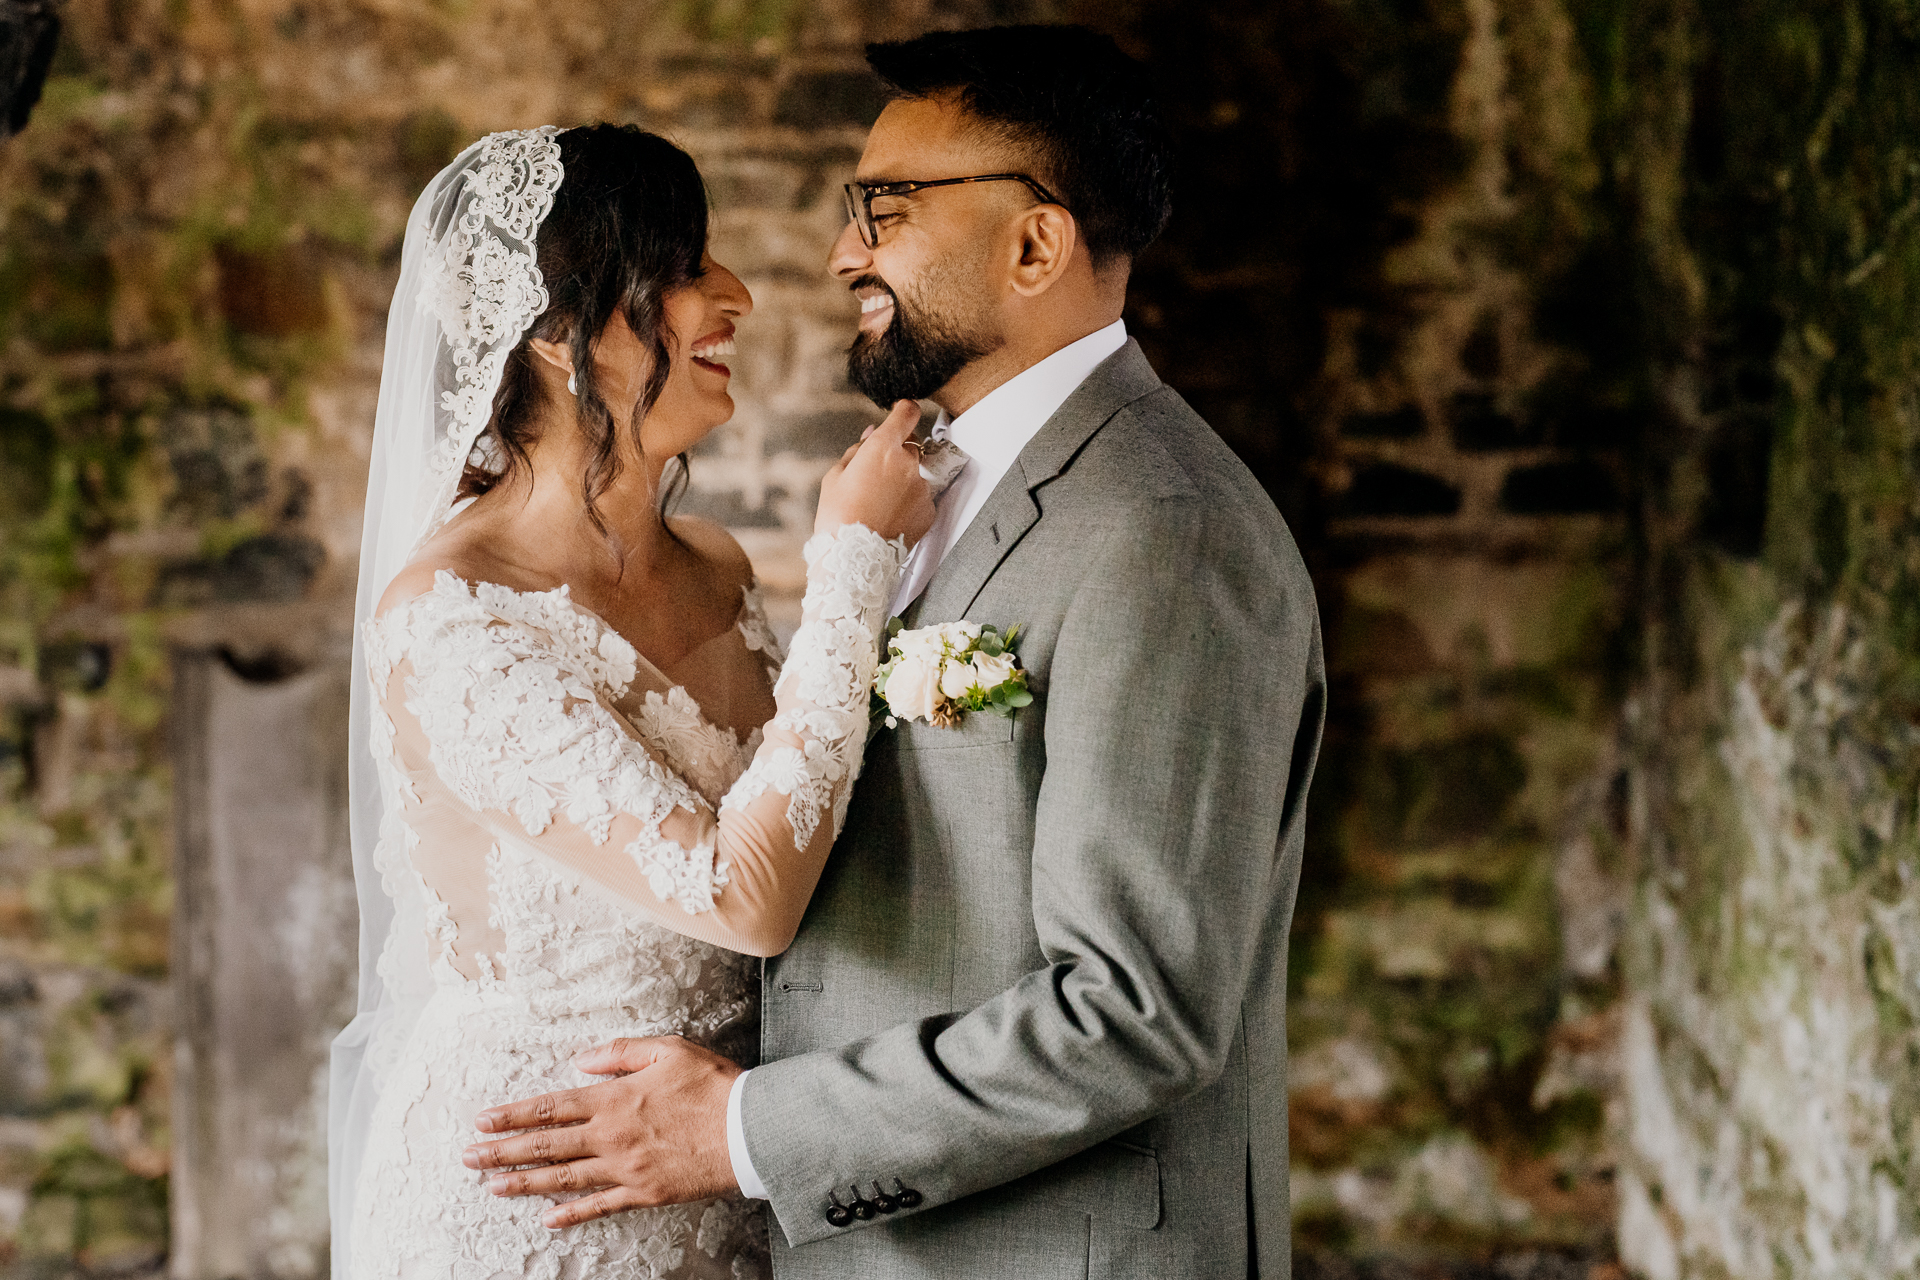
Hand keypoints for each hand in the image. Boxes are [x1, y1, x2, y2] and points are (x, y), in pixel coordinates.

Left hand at [461, 1035, 739, 1229]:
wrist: (748, 1130)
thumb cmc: (713, 1085)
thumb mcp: (668, 1050)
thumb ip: (621, 1053)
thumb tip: (584, 1060)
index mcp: (613, 1099)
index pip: (550, 1108)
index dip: (513, 1115)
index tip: (484, 1120)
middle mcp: (610, 1137)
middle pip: (546, 1146)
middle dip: (503, 1150)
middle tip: (469, 1156)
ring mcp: (624, 1169)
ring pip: (563, 1179)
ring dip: (523, 1182)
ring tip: (492, 1185)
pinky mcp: (643, 1192)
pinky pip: (599, 1206)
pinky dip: (571, 1213)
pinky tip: (548, 1219)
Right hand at [815, 398, 935, 545]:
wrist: (854, 557)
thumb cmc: (838, 516)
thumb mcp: (835, 476)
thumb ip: (857, 449)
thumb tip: (870, 434)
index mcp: (883, 448)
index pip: (908, 412)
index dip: (904, 410)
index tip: (901, 413)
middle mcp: (909, 463)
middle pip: (913, 444)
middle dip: (898, 452)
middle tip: (878, 473)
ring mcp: (923, 486)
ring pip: (918, 472)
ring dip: (905, 478)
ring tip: (882, 500)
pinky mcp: (930, 509)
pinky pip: (922, 496)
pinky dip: (911, 500)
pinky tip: (891, 514)